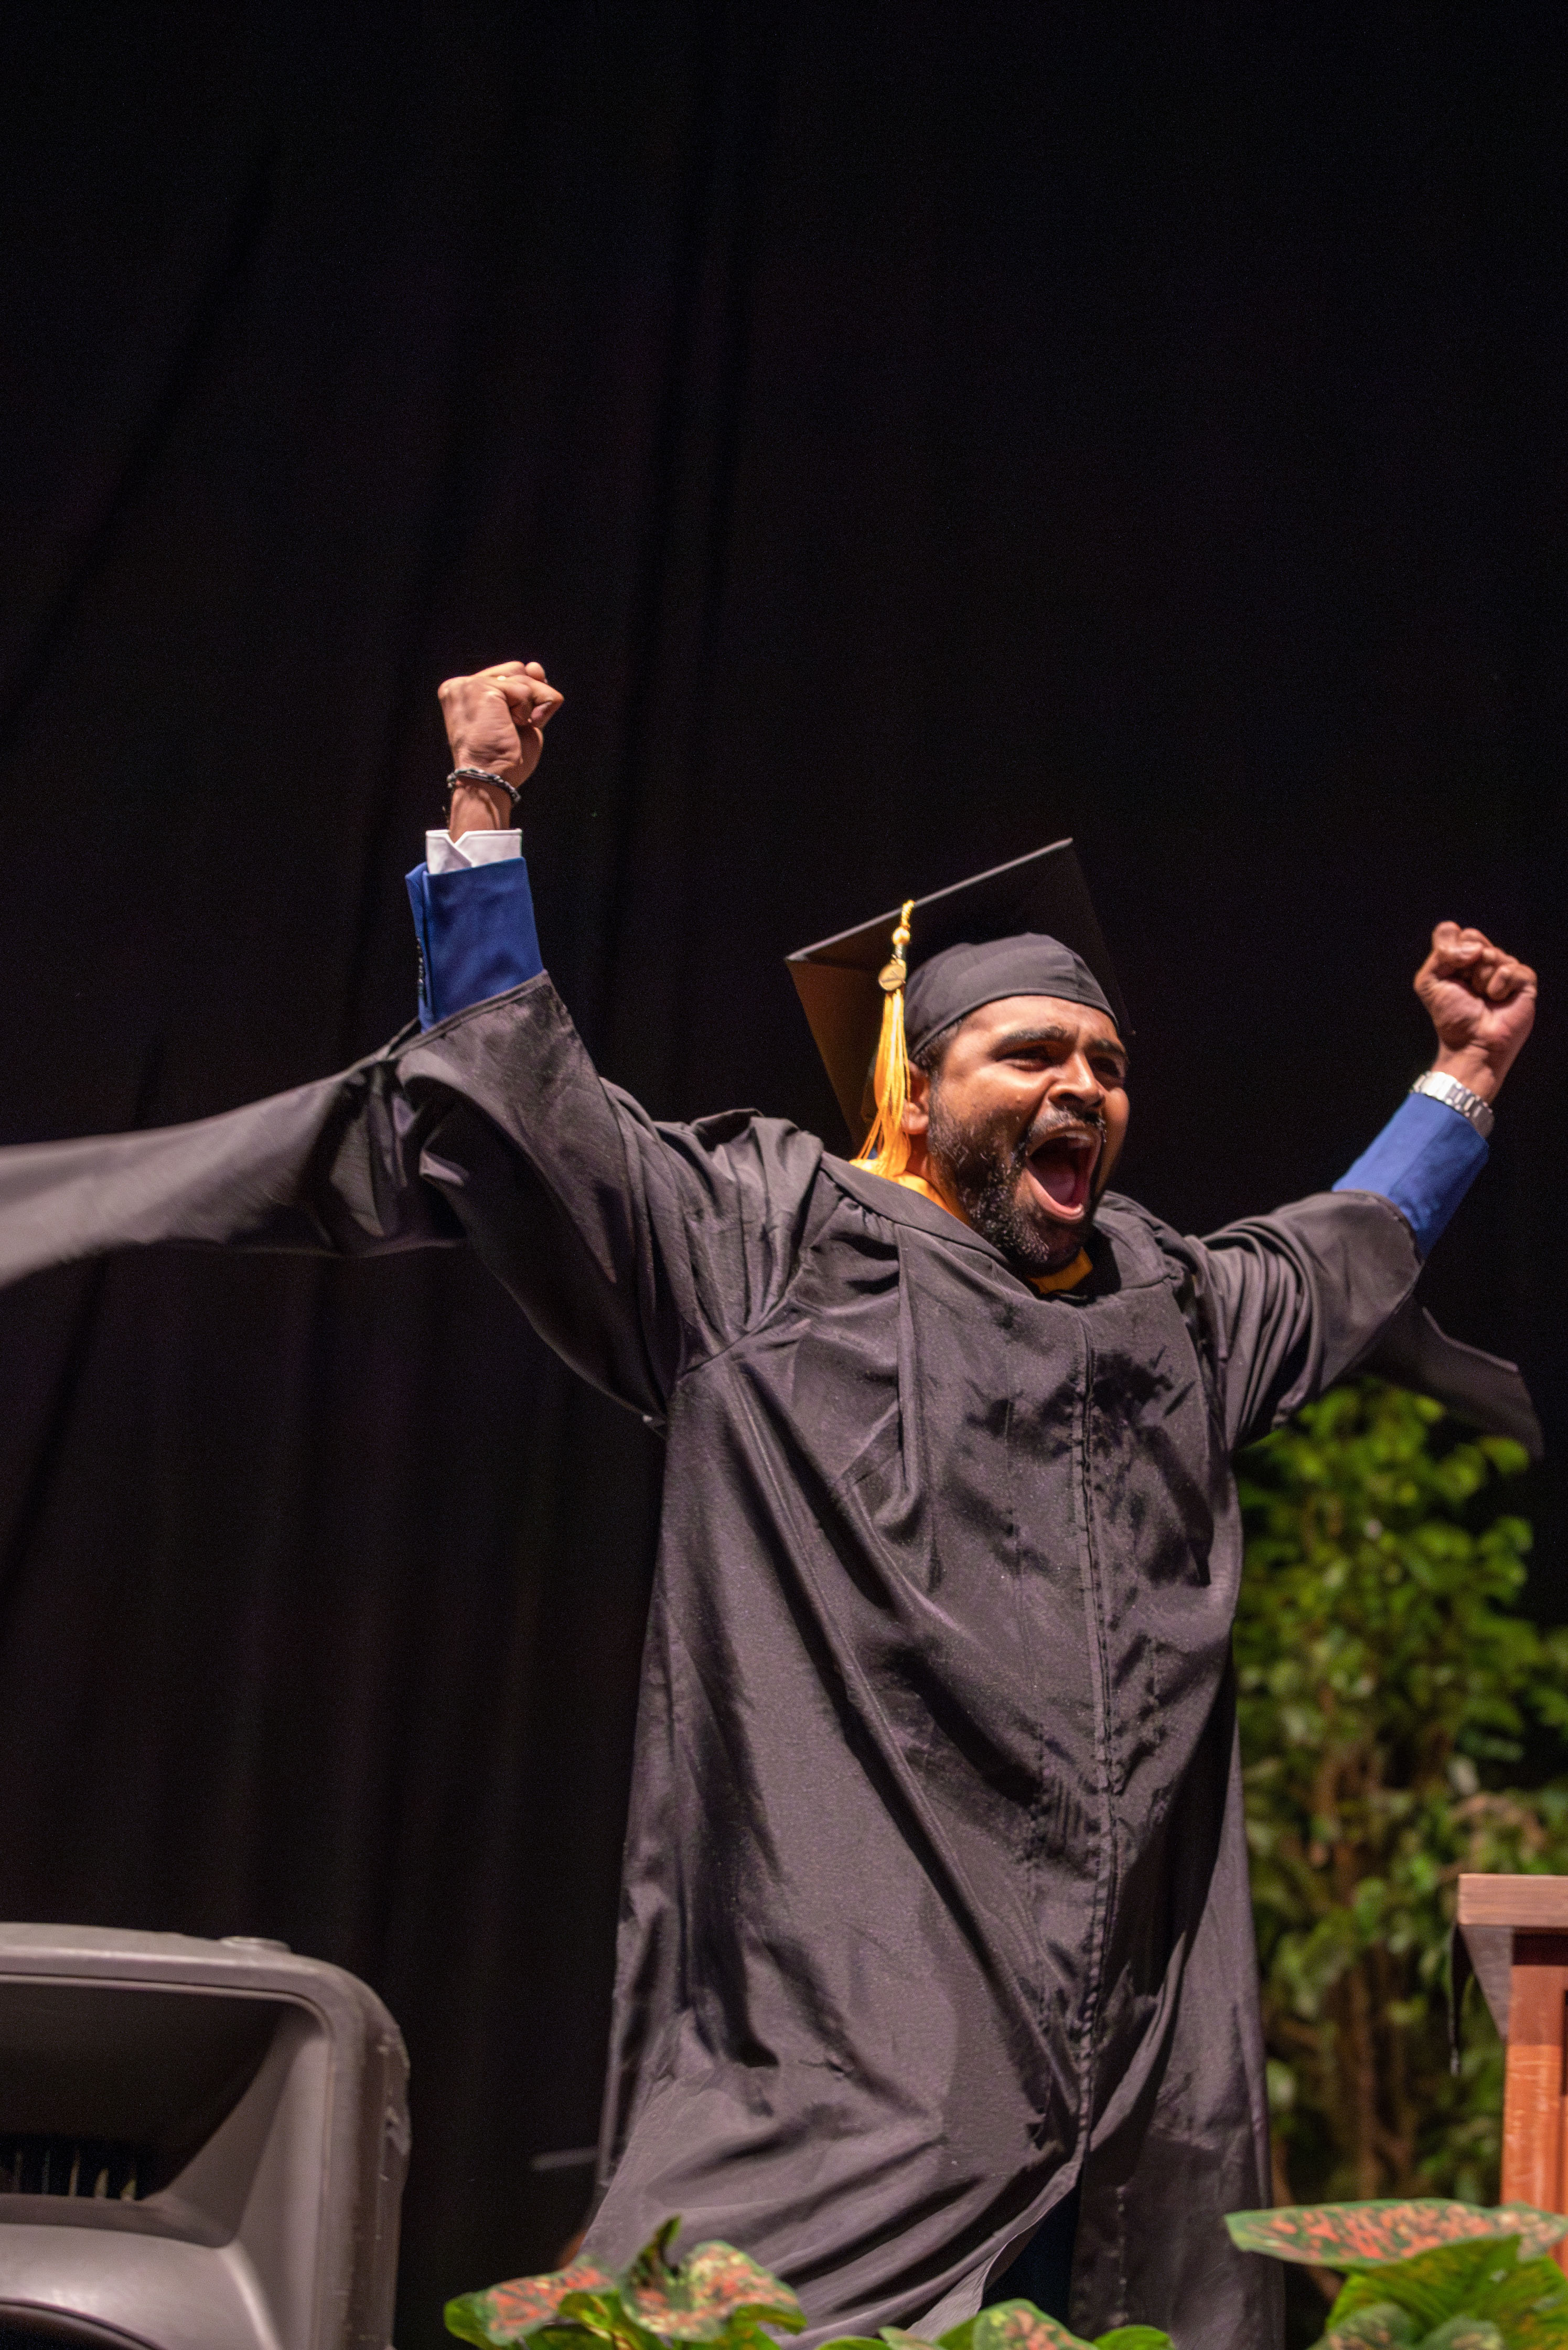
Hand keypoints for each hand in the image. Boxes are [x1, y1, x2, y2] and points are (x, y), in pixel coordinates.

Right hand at [438, 660, 563, 833]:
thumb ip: (528, 693)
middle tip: (516, 727)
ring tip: (512, 729)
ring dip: (531, 707)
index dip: (525, 695)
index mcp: (464, 692)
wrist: (489, 778)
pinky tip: (511, 727)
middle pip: (516, 670)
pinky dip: (528, 712)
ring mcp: (468, 685)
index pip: (507, 675)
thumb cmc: (503, 759)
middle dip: (530, 698)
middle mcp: (461, 685)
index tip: (521, 720)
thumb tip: (535, 665)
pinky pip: (523, 689)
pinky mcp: (479, 689)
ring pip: (522, 677)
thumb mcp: (520, 720)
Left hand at [1414, 921, 1536, 1102]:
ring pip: (1492, 953)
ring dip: (1481, 979)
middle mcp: (1484, 960)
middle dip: (1465, 964)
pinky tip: (1498, 1000)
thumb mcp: (1429, 982)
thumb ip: (1441, 953)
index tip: (1449, 973)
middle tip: (1467, 987)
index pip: (1455, 932)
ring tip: (1482, 997)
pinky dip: (1500, 985)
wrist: (1471, 1043)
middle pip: (1474, 937)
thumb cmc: (1451, 1016)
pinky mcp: (1524, 982)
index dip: (1450, 950)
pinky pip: (1511, 968)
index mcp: (1461, 959)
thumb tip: (1476, 948)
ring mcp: (1505, 969)